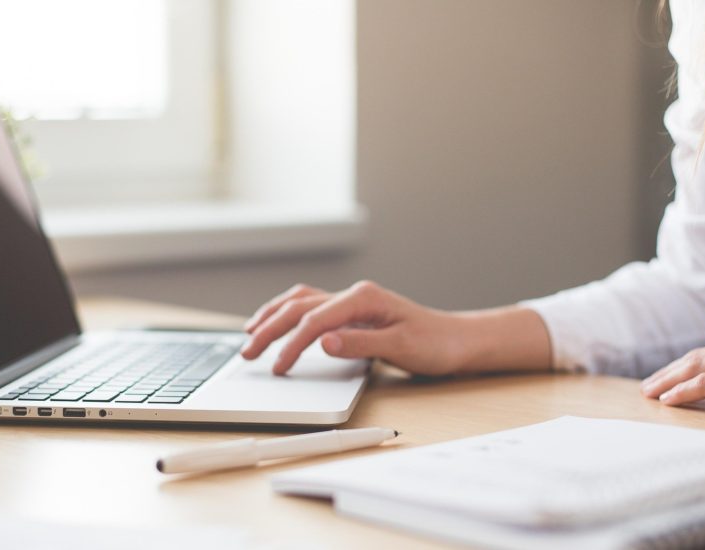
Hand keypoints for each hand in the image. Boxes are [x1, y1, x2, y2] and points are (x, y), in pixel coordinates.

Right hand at [239, 281, 465, 375]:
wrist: (456, 341)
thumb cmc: (434, 344)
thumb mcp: (401, 347)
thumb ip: (360, 344)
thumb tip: (323, 342)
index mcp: (363, 298)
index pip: (315, 320)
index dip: (291, 345)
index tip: (278, 368)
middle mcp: (354, 295)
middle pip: (299, 307)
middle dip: (269, 329)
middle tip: (247, 353)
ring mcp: (351, 301)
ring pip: (300, 302)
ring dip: (272, 316)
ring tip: (249, 333)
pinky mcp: (352, 312)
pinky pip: (311, 307)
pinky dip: (288, 314)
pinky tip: (277, 323)